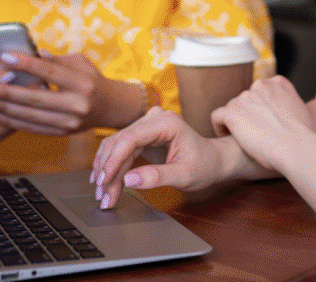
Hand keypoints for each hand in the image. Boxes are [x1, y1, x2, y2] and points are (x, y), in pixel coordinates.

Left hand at [0, 51, 136, 135]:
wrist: (110, 107)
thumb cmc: (92, 80)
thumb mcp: (80, 63)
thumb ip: (56, 59)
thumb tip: (33, 52)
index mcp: (83, 83)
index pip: (50, 72)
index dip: (27, 64)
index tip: (5, 57)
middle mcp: (77, 105)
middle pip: (36, 98)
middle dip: (7, 92)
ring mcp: (69, 122)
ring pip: (30, 116)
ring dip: (3, 109)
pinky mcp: (61, 133)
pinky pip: (32, 128)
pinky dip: (11, 122)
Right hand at [91, 107, 232, 208]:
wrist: (213, 160)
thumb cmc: (204, 165)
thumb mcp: (185, 175)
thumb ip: (158, 177)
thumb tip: (128, 181)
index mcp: (166, 123)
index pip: (131, 138)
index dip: (114, 160)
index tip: (105, 181)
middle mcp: (154, 118)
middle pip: (120, 142)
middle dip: (108, 170)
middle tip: (102, 196)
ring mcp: (146, 124)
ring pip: (116, 146)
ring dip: (107, 170)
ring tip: (103, 194)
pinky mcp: (142, 135)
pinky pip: (121, 149)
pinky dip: (113, 167)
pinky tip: (106, 182)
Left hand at [212, 76, 314, 171]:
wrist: (295, 147)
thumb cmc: (302, 137)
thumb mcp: (301, 110)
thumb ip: (289, 104)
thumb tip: (285, 112)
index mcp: (278, 83)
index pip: (261, 91)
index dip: (259, 107)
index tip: (261, 121)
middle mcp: (260, 86)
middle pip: (245, 99)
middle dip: (247, 115)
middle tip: (251, 133)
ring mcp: (245, 97)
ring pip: (232, 108)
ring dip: (235, 122)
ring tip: (240, 139)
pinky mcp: (232, 111)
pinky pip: (217, 116)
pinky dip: (220, 127)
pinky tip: (227, 138)